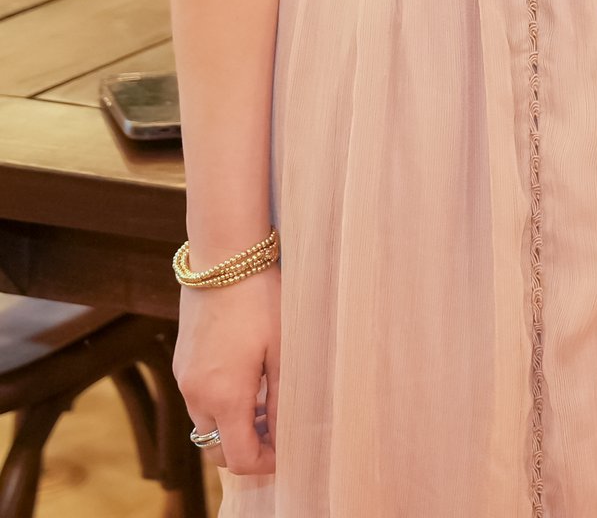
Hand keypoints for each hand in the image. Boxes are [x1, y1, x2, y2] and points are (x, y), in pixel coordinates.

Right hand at [173, 272, 279, 474]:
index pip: (239, 457)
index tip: (287, 453)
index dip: (265, 463)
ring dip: (233, 428)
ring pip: (205, 426)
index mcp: (224, 396)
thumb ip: (282, 397)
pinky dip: (220, 406)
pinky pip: (198, 401)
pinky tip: (247, 383)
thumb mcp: (282, 349)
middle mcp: (196, 395)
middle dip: (247, 450)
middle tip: (279, 433)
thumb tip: (284, 432)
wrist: (222, 261)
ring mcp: (183, 380)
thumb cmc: (261, 301)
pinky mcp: (181, 364)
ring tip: (267, 406)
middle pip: (216, 449)